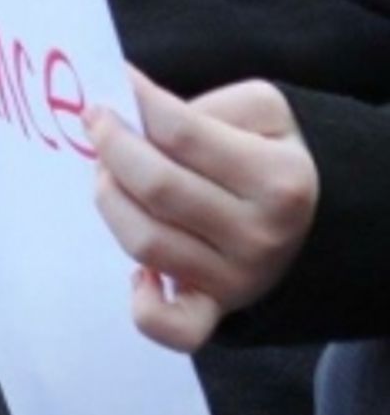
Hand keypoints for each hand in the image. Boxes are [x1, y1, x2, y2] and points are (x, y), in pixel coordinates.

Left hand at [87, 71, 318, 352]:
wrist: (315, 220)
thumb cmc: (271, 154)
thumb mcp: (261, 111)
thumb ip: (202, 104)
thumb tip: (131, 98)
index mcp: (278, 178)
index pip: (180, 133)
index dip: (135, 103)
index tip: (112, 87)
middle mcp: (260, 235)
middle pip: (157, 187)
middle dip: (112, 147)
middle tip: (99, 125)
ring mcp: (237, 280)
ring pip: (144, 242)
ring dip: (110, 199)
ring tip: (109, 174)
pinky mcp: (215, 310)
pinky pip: (171, 326)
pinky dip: (143, 303)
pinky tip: (137, 271)